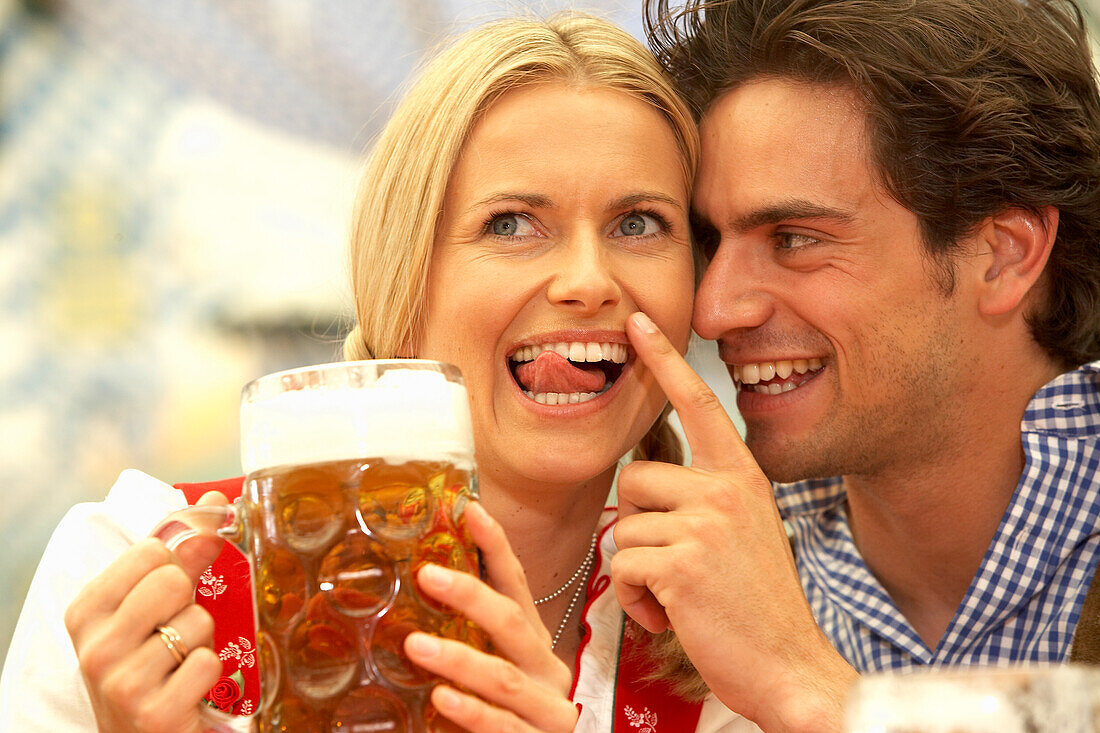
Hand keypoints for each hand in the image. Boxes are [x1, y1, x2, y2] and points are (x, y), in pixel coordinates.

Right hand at [64, 492, 227, 732]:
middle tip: (174, 631)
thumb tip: (214, 499)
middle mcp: (95, 647)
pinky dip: (210, 673)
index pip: (151, 549)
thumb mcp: (148, 608)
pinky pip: (209, 663)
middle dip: (188, 603)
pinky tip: (188, 688)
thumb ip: (182, 553)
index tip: (164, 595)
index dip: (173, 567)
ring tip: (179, 663)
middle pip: (173, 580)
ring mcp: (122, 684)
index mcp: (85, 611)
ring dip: (202, 641)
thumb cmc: (145, 663)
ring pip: (198, 622)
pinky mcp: (156, 714)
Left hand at [405, 501, 577, 731]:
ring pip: (505, 677)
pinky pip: (504, 726)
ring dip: (459, 659)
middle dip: (471, 594)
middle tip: (427, 574)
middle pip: (513, 622)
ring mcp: (548, 708)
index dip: (495, 546)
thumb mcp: (503, 669)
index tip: (470, 509)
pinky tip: (441, 697)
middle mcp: (546, 668)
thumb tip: (423, 591)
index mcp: (534, 643)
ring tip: (415, 644)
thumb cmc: (522, 714)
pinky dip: (472, 711)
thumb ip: (473, 640)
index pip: (516, 585)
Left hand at [612, 312, 856, 732]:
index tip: (638, 323)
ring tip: (679, 597)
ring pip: (621, 529)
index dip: (664, 361)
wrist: (790, 666)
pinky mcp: (683, 562)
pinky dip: (636, 601)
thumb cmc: (757, 605)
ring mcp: (705, 524)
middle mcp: (725, 490)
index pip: (697, 404)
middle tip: (673, 565)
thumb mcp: (742, 533)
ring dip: (637, 573)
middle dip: (635, 525)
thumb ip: (703, 500)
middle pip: (632, 478)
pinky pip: (622, 569)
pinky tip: (673, 618)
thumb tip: (641, 487)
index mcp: (742, 477)